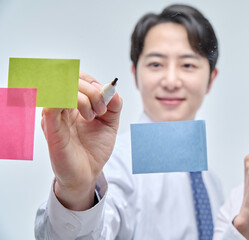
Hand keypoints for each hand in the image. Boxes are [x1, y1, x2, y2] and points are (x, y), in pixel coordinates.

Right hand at [41, 71, 121, 209]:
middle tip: (102, 109)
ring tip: (93, 116)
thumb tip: (112, 89)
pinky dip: (73, 102)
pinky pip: (53, 104)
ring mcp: (54, 114)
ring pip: (63, 88)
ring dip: (85, 97)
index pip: (76, 77)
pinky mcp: (51, 127)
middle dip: (92, 90)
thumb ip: (114, 105)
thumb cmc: (94, 148)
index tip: (106, 97)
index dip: (93, 82)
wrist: (88, 173)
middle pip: (70, 79)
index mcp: (74, 102)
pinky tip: (85, 117)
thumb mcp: (110, 123)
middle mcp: (62, 105)